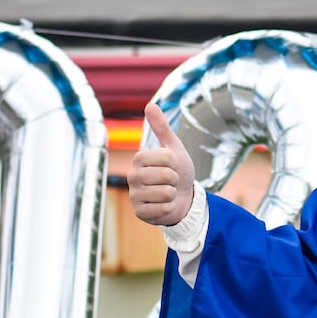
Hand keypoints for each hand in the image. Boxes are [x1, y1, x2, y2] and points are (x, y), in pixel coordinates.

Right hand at [128, 104, 195, 226]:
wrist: (183, 197)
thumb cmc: (177, 171)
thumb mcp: (173, 148)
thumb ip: (162, 128)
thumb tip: (150, 105)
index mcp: (139, 159)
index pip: (165, 158)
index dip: (176, 163)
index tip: (173, 166)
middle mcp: (132, 176)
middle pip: (166, 176)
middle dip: (176, 180)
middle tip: (171, 182)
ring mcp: (134, 195)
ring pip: (165, 194)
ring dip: (173, 195)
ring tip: (168, 193)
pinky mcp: (139, 213)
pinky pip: (163, 209)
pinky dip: (170, 208)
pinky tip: (165, 206)